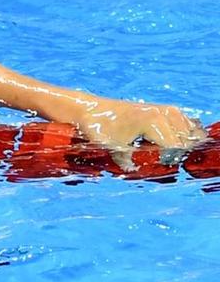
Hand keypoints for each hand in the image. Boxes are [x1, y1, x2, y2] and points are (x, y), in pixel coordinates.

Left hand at [74, 98, 206, 161]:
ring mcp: (166, 109)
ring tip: (162, 152)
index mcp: (154, 122)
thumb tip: (135, 172)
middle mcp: (164, 113)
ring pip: (189, 132)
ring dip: (180, 144)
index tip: (155, 167)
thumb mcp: (113, 148)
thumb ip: (128, 162)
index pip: (175, 148)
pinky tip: (168, 143)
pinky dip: (182, 134)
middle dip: (175, 154)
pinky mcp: (165, 109)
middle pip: (185, 141)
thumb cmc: (99, 128)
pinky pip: (185, 123)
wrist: (91, 109)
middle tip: (157, 160)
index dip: (167, 162)